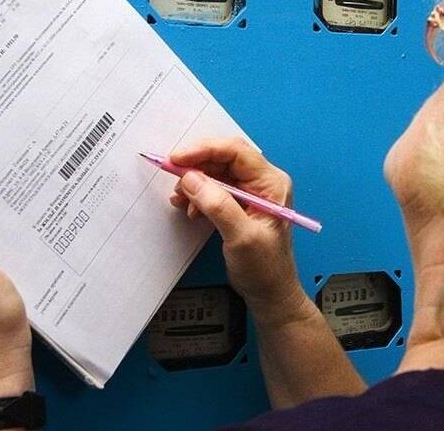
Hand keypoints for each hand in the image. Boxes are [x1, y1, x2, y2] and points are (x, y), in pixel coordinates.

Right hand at [170, 139, 308, 323]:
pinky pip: (214, 189)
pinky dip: (198, 195)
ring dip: (194, 182)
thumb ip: (218, 206)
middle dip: (196, 166)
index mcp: (271, 183)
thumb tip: (191, 179)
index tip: (177, 159)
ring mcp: (251, 192)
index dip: (204, 151)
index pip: (235, 152)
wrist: (270, 293)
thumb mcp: (241, 237)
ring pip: (216, 173)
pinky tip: (189, 208)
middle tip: (172, 175)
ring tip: (180, 199)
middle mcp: (262, 182)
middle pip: (223, 159)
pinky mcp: (239, 204)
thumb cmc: (265, 268)